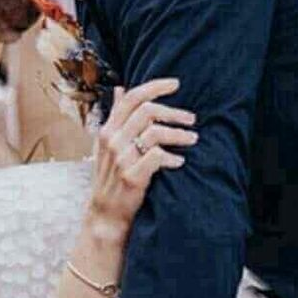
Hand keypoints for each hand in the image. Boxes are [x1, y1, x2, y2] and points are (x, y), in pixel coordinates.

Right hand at [88, 79, 196, 231]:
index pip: (132, 98)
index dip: (155, 87)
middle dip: (174, 113)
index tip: (176, 84)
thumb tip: (120, 88)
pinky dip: (173, 157)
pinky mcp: (132, 177)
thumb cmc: (110, 176)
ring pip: (155, 132)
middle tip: (192, 119)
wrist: (105, 213)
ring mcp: (121, 159)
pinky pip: (158, 157)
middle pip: (148, 111)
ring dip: (179, 134)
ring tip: (193, 139)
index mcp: (108, 129)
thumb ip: (115, 116)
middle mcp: (112, 141)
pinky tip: (179, 162)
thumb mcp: (106, 144)